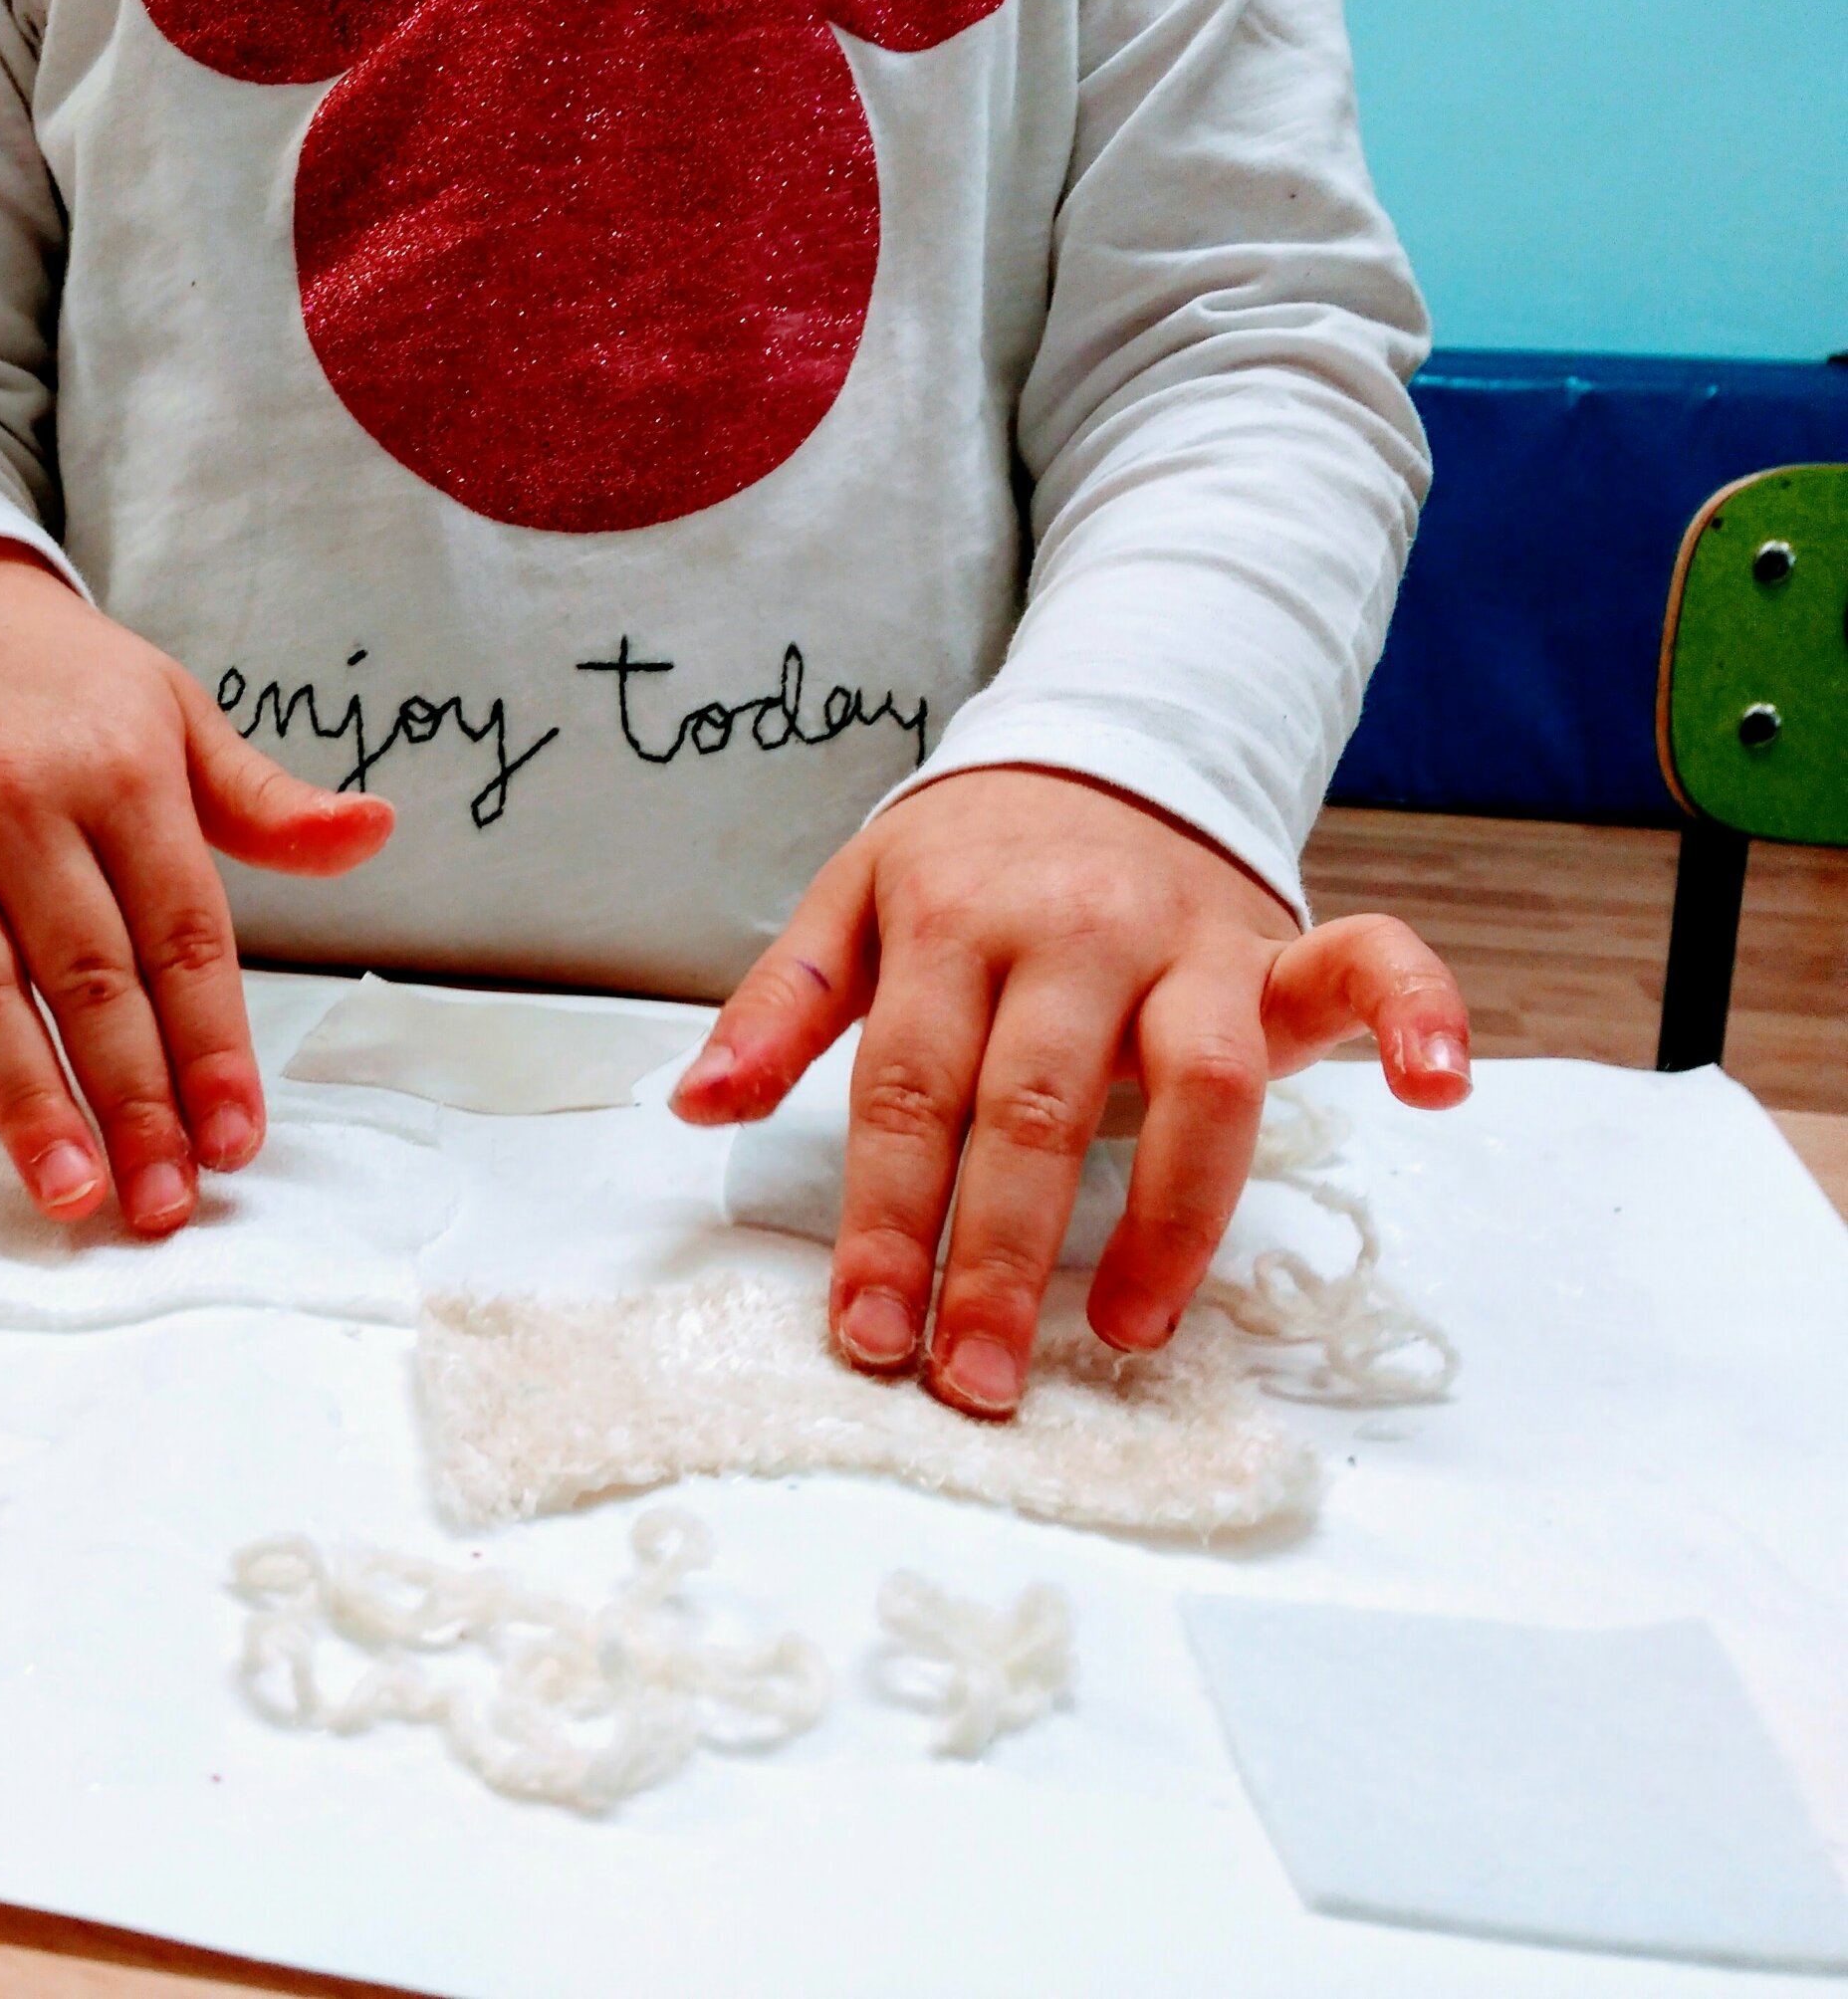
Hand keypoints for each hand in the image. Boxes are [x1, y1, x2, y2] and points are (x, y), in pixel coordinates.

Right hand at [0, 538, 392, 1231]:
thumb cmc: (71, 684)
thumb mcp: (181, 719)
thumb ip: (266, 802)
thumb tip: (376, 833)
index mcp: (122, 779)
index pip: (182, 938)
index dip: (214, 1044)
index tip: (238, 1140)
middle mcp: (24, 807)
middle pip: (90, 977)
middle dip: (135, 1097)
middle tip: (164, 1204)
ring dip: (21, 1092)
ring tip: (63, 1190)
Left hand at [669, 766, 1468, 1417]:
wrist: (1089, 752)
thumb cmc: (964, 866)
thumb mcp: (849, 908)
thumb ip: (780, 1008)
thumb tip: (695, 1104)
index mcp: (956, 927)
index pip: (911, 1094)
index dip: (890, 1221)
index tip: (869, 1334)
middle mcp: (1077, 934)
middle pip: (1041, 1107)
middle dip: (1006, 1254)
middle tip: (977, 1377)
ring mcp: (1191, 939)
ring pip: (1204, 1078)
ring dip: (1178, 1214)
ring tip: (1132, 1330)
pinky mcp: (1282, 942)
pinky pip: (1371, 960)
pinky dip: (1416, 1012)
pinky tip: (1435, 1089)